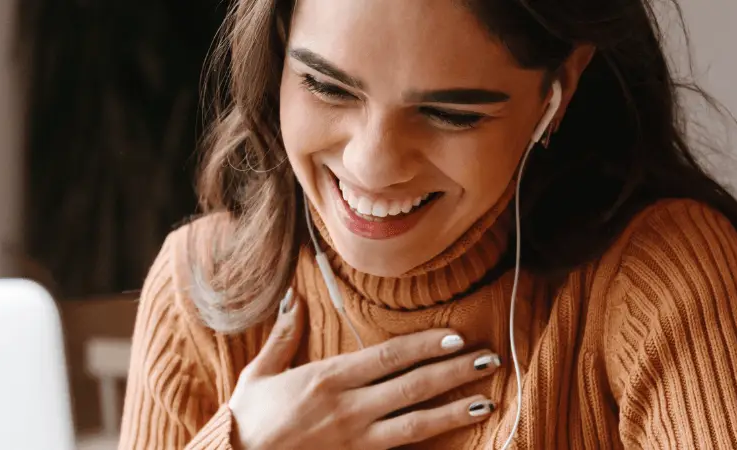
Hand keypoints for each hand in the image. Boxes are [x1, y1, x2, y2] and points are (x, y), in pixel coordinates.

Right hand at [228, 289, 501, 449]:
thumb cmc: (246, 422)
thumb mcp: (260, 375)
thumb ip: (283, 337)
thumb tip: (292, 298)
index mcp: (327, 379)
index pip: (388, 357)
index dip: (425, 346)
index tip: (456, 337)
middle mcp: (347, 408)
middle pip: (412, 386)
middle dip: (454, 372)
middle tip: (490, 359)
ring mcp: (355, 440)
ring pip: (415, 424)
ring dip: (453, 410)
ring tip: (485, 401)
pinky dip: (428, 444)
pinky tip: (453, 437)